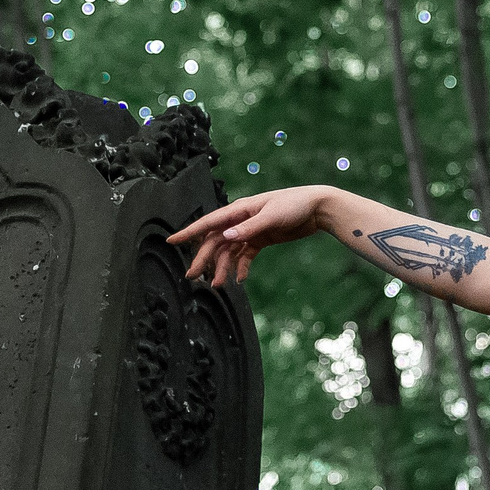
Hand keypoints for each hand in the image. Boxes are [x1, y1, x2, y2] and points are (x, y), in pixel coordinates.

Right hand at [166, 186, 333, 286]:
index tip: (172, 241)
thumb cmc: (294, 204)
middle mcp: (241, 220)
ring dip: (223, 266)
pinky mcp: (262, 239)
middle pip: (216, 241)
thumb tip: (226, 237)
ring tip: (218, 284)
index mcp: (239, 210)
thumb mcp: (271, 216)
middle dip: (204, 258)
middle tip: (193, 276)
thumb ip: (248, 228)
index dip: (189, 232)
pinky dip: (241, 266)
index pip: (209, 222)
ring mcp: (251, 230)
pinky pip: (245, 255)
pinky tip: (239, 279)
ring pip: (229, 251)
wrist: (318, 208)